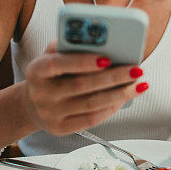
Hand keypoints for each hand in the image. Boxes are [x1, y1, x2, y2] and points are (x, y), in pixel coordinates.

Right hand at [23, 41, 146, 134]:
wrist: (32, 104)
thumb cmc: (50, 74)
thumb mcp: (52, 55)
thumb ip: (70, 46)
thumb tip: (100, 41)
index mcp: (36, 70)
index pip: (58, 64)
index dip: (82, 61)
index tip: (108, 58)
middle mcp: (41, 93)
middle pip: (81, 85)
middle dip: (113, 77)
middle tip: (136, 69)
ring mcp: (50, 113)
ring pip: (91, 104)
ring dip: (119, 94)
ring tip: (138, 84)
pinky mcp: (60, 128)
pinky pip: (91, 119)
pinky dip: (111, 108)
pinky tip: (125, 98)